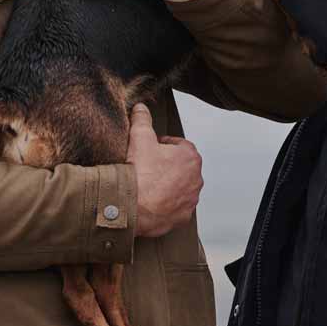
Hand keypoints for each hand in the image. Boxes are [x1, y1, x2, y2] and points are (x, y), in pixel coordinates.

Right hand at [125, 104, 202, 237]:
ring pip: (180, 188)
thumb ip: (142, 119)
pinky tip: (151, 201)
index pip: (179, 145)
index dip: (164, 145)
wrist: (130, 207)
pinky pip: (176, 207)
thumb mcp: (139, 137)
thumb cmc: (138, 173)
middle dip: (168, 166)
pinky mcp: (182, 217)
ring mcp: (190, 199)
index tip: (152, 148)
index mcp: (190, 157)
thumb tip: (141, 108)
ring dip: (168, 185)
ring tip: (148, 185)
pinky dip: (166, 204)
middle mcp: (196, 179)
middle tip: (148, 166)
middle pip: (181, 167)